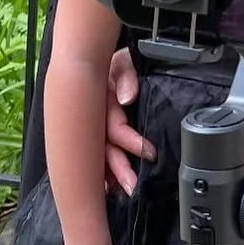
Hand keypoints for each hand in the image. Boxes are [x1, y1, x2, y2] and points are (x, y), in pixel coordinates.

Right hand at [105, 48, 154, 195]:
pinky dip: (101, 169)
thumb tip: (127, 97)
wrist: (101, 54)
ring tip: (118, 191)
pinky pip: (98, 151)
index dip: (131, 141)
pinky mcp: (99, 128)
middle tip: (130, 186)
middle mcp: (95, 115)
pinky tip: (106, 185)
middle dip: (116, 168)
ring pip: (99, 152)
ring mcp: (95, 122)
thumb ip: (126, 75)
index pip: (114, 127)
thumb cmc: (119, 59)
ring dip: (107, 173)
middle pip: (103, 146)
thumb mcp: (123, 60)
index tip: (149, 152)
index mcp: (100, 100)